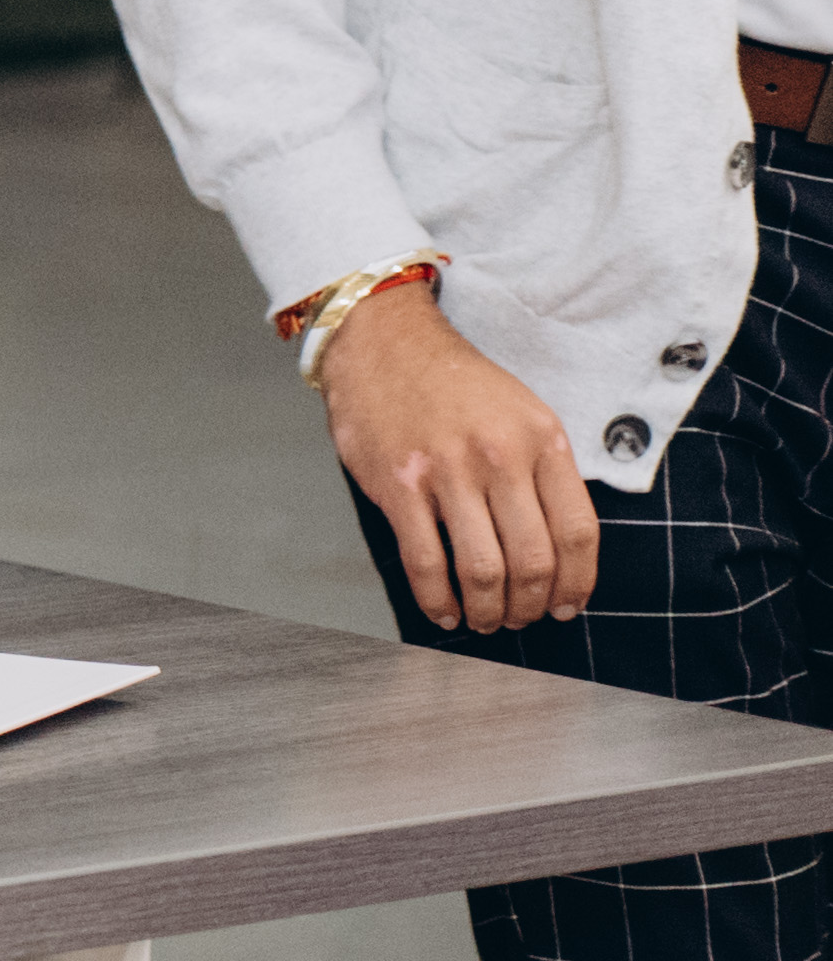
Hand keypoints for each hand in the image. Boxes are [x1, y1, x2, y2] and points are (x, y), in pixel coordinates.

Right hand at [323, 289, 601, 630]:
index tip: (565, 607)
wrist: (383, 340)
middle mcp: (499, 456)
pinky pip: (424, 562)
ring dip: (488, 612)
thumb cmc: (454, 383)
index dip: (577, 584)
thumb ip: (543, 474)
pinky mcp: (398, 483)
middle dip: (529, 607)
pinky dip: (437, 600)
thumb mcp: (522, 413)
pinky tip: (442, 611)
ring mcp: (446, 470)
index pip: (577, 533)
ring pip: (483, 570)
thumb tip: (556, 553)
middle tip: (519, 618)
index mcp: (541, 440)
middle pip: (533, 561)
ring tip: (484, 620)